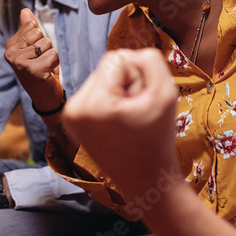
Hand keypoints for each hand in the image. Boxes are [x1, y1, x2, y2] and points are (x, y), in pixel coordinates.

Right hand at [5, 9, 62, 113]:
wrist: (45, 97)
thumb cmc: (41, 70)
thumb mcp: (34, 48)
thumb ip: (29, 29)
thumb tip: (25, 11)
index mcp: (10, 46)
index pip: (31, 26)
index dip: (39, 38)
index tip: (36, 53)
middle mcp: (11, 54)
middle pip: (39, 34)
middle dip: (45, 46)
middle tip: (41, 61)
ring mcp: (21, 63)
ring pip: (47, 44)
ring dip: (50, 56)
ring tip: (44, 67)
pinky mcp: (33, 70)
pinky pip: (53, 54)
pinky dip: (55, 64)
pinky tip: (48, 73)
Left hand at [63, 49, 179, 200]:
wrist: (146, 181)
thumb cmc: (157, 139)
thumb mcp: (165, 93)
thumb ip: (150, 60)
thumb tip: (131, 54)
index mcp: (90, 104)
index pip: (116, 59)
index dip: (138, 76)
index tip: (141, 103)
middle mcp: (72, 108)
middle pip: (105, 68)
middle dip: (126, 84)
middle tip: (136, 113)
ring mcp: (69, 116)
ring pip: (101, 79)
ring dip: (119, 93)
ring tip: (128, 120)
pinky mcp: (72, 121)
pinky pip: (95, 93)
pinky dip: (110, 102)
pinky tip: (119, 123)